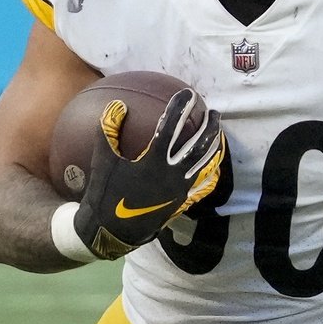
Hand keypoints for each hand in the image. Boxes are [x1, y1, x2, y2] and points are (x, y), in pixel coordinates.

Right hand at [69, 89, 224, 259]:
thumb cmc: (105, 193)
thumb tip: (117, 104)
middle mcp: (173, 174)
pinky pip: (202, 186)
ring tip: (220, 134)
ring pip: (206, 165)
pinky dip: (210, 174)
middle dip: (210, 127)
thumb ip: (108, 129)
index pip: (171, 127)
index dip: (180, 107)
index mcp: (154, 161)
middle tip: (215, 112)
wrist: (112, 230)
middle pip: (199, 146)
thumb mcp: (102, 159)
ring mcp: (180, 190)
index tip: (188, 94)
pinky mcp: (182, 203)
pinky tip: (214, 167)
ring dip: (215, 147)